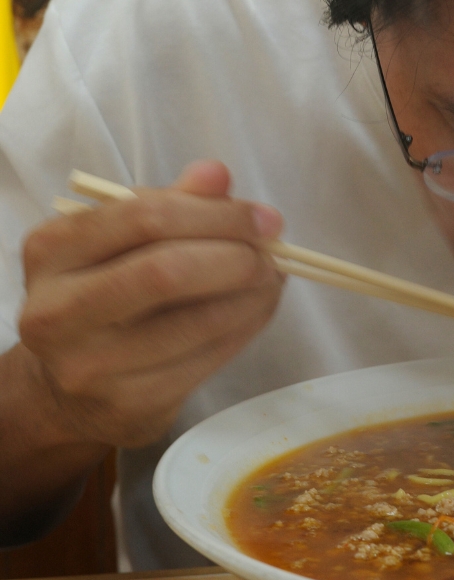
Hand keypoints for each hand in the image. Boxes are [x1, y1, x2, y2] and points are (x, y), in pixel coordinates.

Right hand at [18, 160, 284, 447]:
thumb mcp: (124, 241)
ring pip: (196, 321)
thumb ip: (170, 203)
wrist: (71, 389)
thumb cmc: (107, 297)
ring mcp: (90, 364)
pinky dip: (247, 328)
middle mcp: (57, 310)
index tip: (265, 219)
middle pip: (167, 271)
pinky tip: (258, 310)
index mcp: (52, 250)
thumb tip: (217, 174)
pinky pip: (208, 359)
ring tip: (273, 279)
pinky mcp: (130, 403)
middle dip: (237, 256)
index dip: (217, 215)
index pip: (145, 217)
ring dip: (253, 296)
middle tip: (273, 252)